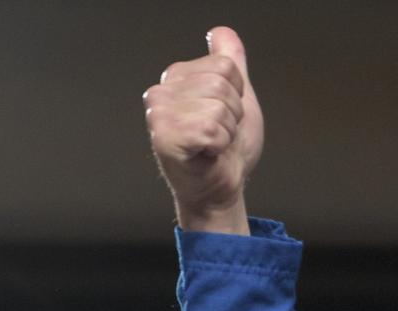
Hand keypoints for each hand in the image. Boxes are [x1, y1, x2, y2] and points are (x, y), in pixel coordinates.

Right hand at [143, 26, 263, 233]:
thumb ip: (230, 63)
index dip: (237, 96)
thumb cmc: (225, 152)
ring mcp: (159, 112)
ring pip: (218, 106)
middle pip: (222, 84)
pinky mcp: (164, 135)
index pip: (226, 66)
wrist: (220, 190)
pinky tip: (207, 153)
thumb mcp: (237, 100)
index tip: (224, 118)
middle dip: (233, 115)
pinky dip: (219, 146)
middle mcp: (163, 90)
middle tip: (220, 135)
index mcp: (178, 77)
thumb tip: (222, 33)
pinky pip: (211, 128)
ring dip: (227, 132)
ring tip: (213, 144)